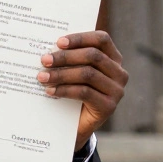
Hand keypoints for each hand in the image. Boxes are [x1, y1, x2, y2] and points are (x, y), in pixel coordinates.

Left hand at [36, 30, 128, 152]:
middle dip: (66, 57)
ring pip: (87, 74)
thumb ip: (69, 56)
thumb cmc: (73, 89)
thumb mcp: (74, 70)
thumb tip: (49, 46)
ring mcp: (116, 91)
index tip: (59, 42)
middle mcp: (119, 73)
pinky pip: (84, 92)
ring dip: (61, 74)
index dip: (80, 38)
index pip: (102, 39)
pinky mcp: (109, 106)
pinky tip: (50, 91)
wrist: (76, 124)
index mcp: (113, 58)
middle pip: (93, 56)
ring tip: (42, 76)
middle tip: (44, 60)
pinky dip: (64, 90)